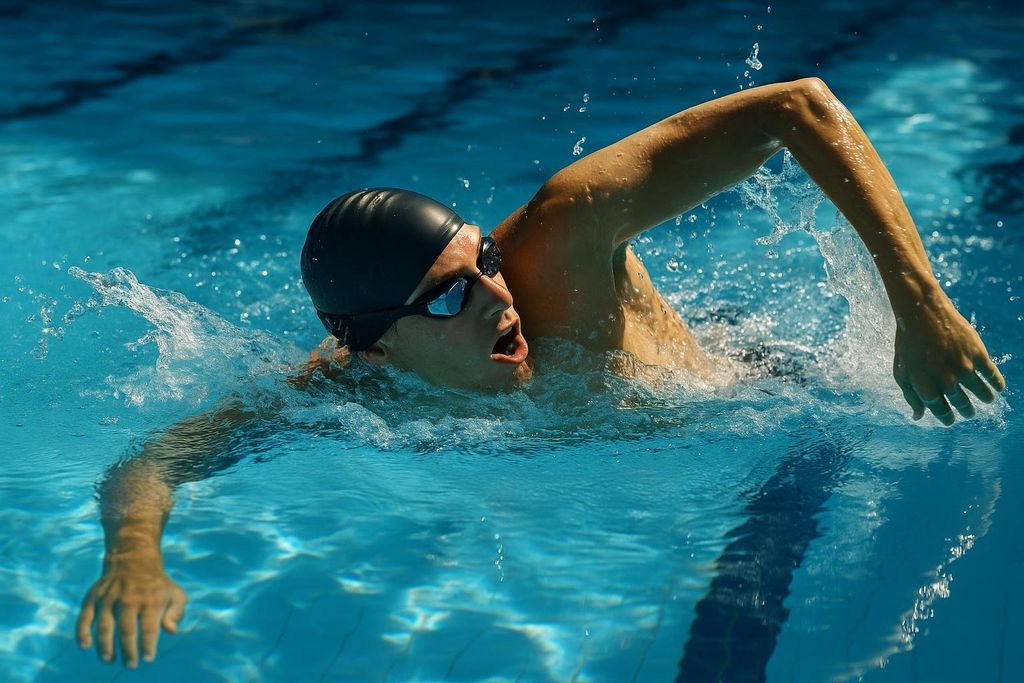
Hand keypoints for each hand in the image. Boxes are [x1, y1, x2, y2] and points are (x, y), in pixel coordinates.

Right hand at [77, 553, 187, 667]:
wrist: (134, 561)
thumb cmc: (157, 585)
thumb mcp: (175, 594)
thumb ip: (176, 613)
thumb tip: (171, 631)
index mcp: (152, 600)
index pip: (149, 627)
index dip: (147, 644)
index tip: (147, 659)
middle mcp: (130, 599)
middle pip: (126, 629)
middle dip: (128, 650)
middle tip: (131, 665)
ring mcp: (109, 598)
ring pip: (105, 626)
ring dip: (105, 646)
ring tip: (109, 660)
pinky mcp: (93, 598)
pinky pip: (84, 617)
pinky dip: (82, 632)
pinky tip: (85, 646)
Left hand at [892, 296, 1005, 424]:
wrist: (922, 313)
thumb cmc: (908, 343)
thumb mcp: (901, 372)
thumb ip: (910, 396)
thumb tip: (918, 417)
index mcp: (926, 388)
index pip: (941, 411)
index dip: (946, 417)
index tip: (950, 420)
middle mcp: (947, 382)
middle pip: (961, 403)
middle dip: (966, 410)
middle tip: (969, 413)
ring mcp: (964, 368)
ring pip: (980, 391)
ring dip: (985, 397)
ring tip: (987, 400)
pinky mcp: (978, 354)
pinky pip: (992, 374)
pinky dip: (997, 382)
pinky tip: (998, 387)